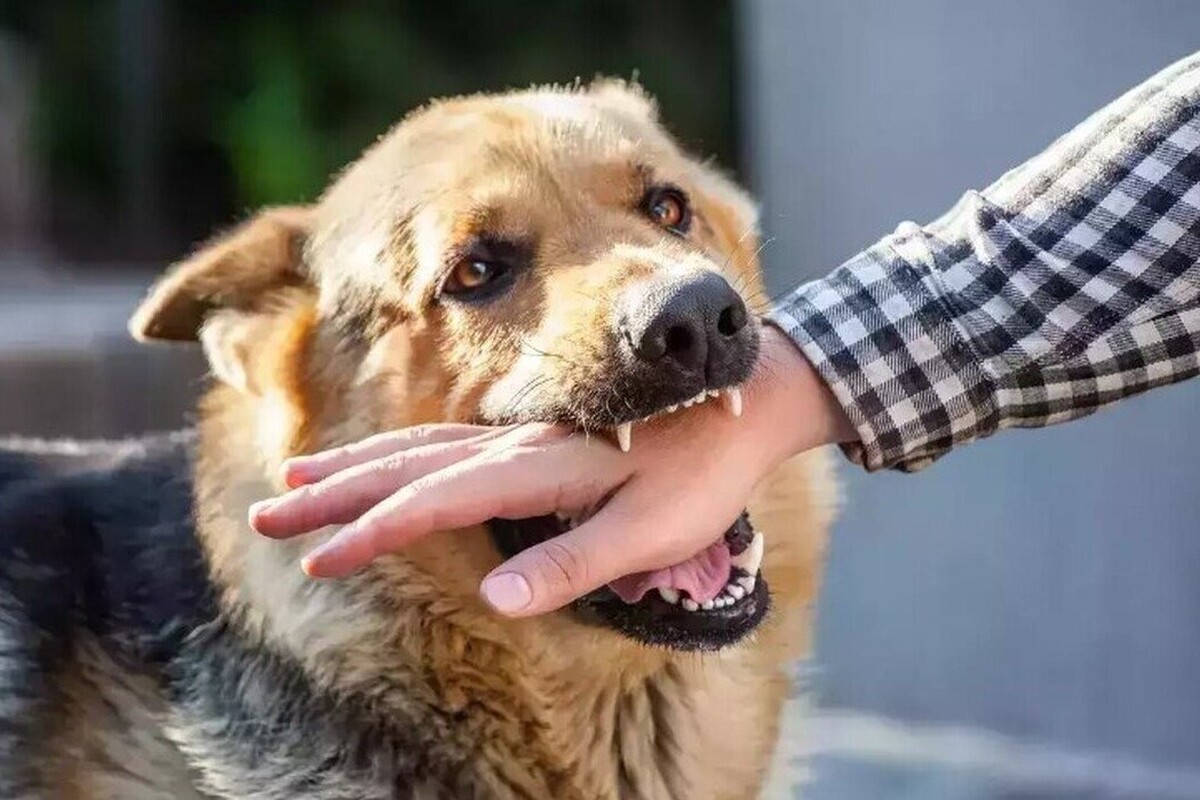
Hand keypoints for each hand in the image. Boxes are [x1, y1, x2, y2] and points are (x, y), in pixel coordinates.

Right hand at [249, 326, 853, 615]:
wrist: (747, 401)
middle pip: (407, 466)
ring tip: (297, 476)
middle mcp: (517, 444)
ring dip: (355, 465)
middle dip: (334, 493)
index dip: (374, 532)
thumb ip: (574, 562)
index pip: (437, 503)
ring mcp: (521, 435)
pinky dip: (398, 453)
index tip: (320, 559)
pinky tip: (382, 462)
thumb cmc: (704, 474)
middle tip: (269, 512)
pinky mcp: (532, 438)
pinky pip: (446, 441)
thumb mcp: (651, 530)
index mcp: (540, 469)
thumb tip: (496, 598)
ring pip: (418, 446)